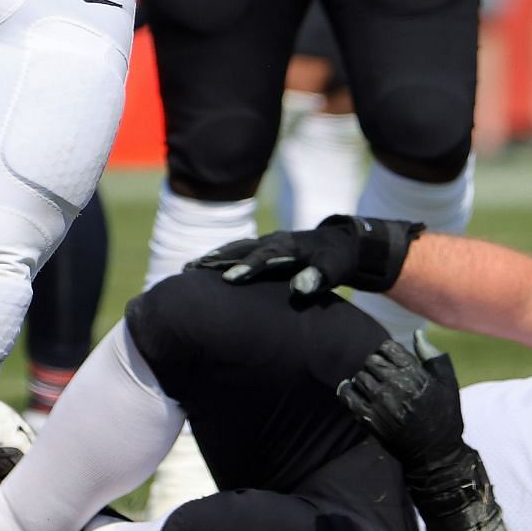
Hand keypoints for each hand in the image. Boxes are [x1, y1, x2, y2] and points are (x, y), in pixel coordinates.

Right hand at [194, 215, 423, 299]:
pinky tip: (206, 264)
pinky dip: (221, 255)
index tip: (227, 279)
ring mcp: (268, 242)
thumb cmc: (337, 260)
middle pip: (241, 248)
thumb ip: (318, 277)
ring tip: (189, 267)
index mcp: (288, 246)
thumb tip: (299, 289)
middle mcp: (273, 241)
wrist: (342, 242)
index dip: (246, 267)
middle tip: (190, 269)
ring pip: (236, 247)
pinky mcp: (266, 248)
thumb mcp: (334, 269)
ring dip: (213, 256)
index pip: (263, 257)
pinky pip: (239, 250)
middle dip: (217, 258)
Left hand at [338, 334, 465, 470]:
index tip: (391, 360)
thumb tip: (417, 333)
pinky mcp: (369, 419)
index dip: (388, 351)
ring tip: (373, 388)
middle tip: (382, 375)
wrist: (436, 454)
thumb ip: (432, 356)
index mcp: (415, 373)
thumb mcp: (448, 383)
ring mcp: (380, 402)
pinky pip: (348, 396)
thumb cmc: (445, 416)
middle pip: (372, 360)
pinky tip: (353, 391)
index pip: (388, 347)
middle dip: (376, 365)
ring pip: (360, 376)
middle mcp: (395, 385)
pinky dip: (347, 390)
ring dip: (365, 379)